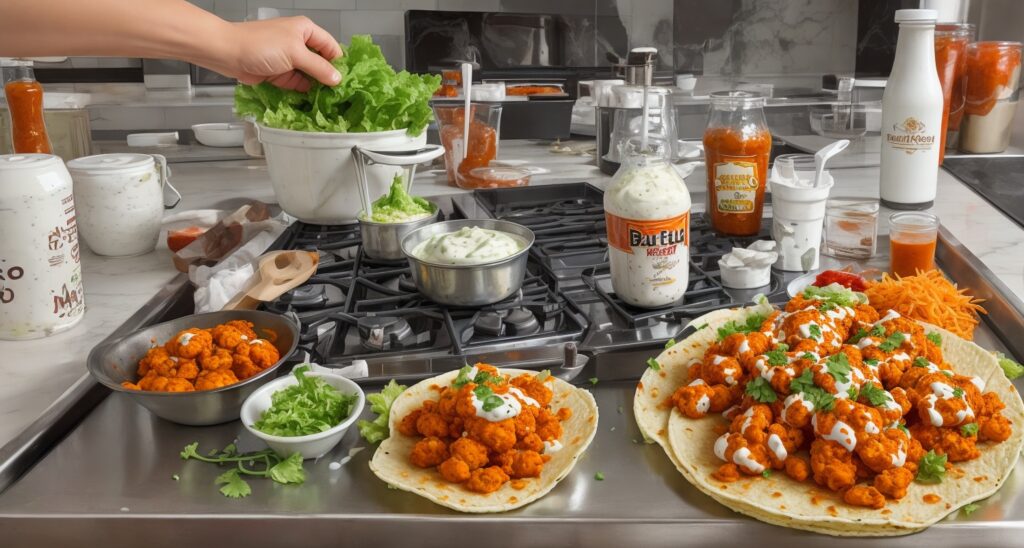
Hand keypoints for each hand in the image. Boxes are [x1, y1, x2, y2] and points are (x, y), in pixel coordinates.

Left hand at [208, 16, 342, 90]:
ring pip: (310, 76)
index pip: (331, 47)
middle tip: (341, 95)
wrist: (228, 53)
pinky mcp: (280, 74)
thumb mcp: (295, 53)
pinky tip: (313, 103)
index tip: (348, 81)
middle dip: (329, 78)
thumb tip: (337, 79)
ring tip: (330, 102)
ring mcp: (289, 60)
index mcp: (305, 31)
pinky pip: (298, 85)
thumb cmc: (260, 45)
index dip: (339, 63)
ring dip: (317, 88)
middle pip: (321, 63)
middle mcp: (299, 44)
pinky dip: (304, 93)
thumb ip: (318, 67)